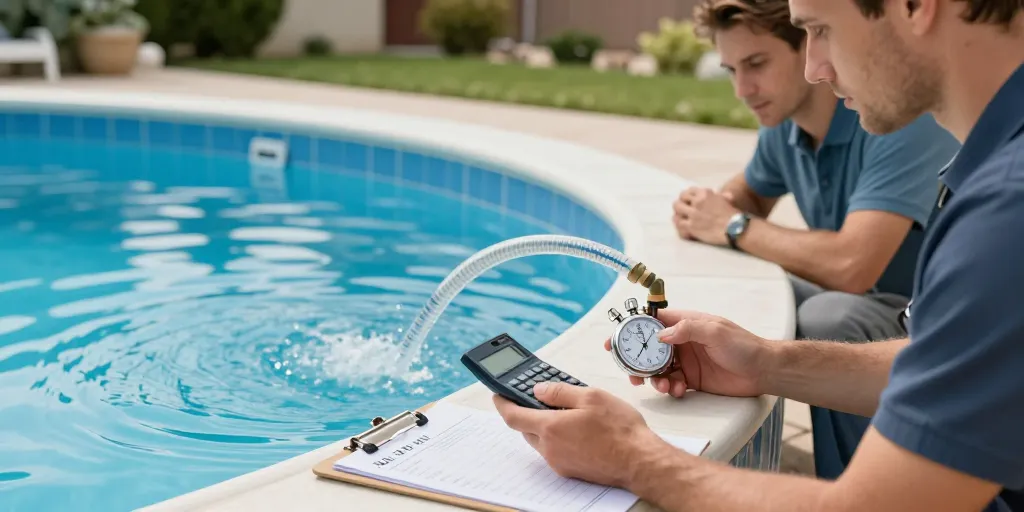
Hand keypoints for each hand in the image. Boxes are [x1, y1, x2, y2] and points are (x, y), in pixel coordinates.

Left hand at [492, 382, 670, 488]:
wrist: (640, 461)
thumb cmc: (620, 430)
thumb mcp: (590, 397)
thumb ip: (560, 392)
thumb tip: (539, 390)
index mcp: (551, 428)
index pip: (513, 415)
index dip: (502, 403)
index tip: (498, 394)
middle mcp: (550, 449)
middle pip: (526, 428)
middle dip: (527, 412)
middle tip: (537, 397)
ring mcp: (559, 462)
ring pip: (541, 440)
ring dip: (544, 425)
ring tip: (563, 410)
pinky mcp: (570, 471)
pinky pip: (554, 451)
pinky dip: (557, 437)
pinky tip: (575, 428)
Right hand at [605, 309, 768, 397]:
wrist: (764, 371)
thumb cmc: (744, 346)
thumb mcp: (716, 331)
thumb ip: (688, 329)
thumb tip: (661, 334)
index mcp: (686, 324)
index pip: (652, 322)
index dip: (631, 329)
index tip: (613, 340)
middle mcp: (682, 341)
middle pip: (649, 349)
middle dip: (637, 362)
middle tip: (632, 374)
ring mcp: (686, 361)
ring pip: (658, 369)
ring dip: (655, 379)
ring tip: (662, 387)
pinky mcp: (692, 379)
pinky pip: (672, 384)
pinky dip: (670, 389)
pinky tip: (678, 391)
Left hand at [672, 188, 740, 245]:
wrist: (735, 228)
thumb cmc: (734, 215)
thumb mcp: (727, 201)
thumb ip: (722, 197)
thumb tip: (725, 195)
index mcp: (705, 193)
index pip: (690, 190)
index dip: (689, 196)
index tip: (689, 200)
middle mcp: (698, 201)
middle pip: (681, 197)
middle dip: (682, 203)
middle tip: (683, 208)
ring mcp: (693, 213)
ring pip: (677, 208)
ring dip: (679, 212)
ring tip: (681, 217)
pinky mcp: (691, 226)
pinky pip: (678, 223)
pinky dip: (679, 224)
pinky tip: (682, 226)